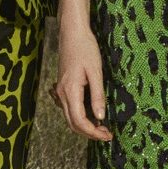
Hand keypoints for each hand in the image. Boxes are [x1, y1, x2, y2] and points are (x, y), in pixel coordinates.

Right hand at [50, 24, 113, 141]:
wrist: (72, 33)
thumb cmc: (85, 48)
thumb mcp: (95, 71)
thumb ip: (98, 95)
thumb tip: (100, 117)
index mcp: (70, 91)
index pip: (80, 121)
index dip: (93, 132)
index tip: (107, 135)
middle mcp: (62, 94)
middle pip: (73, 123)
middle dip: (89, 133)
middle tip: (107, 134)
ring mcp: (60, 91)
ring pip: (70, 117)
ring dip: (85, 126)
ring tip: (102, 126)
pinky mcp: (63, 87)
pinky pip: (69, 109)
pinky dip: (80, 117)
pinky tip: (92, 114)